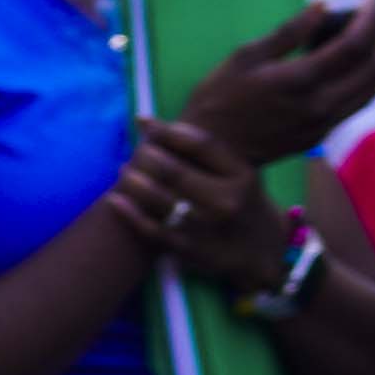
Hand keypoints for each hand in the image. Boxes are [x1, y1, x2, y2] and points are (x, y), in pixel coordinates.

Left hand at [103, 114, 286, 284]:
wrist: (259, 252)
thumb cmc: (239, 202)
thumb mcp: (237, 175)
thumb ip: (203, 150)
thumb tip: (147, 121)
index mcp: (241, 177)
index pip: (200, 144)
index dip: (166, 130)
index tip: (145, 122)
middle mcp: (226, 201)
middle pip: (173, 170)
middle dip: (146, 156)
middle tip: (136, 151)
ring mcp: (206, 227)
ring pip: (158, 198)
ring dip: (133, 181)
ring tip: (124, 172)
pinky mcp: (189, 249)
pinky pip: (151, 228)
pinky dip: (128, 212)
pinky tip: (115, 200)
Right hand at [178, 0, 374, 166]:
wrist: (213, 154)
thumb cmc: (217, 99)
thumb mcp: (243, 57)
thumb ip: (288, 32)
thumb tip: (323, 6)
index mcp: (299, 80)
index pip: (353, 45)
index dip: (370, 19)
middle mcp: (320, 103)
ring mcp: (325, 121)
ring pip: (374, 88)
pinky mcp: (323, 132)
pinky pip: (360, 103)